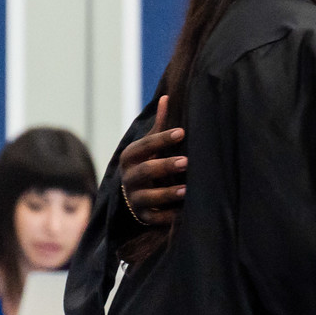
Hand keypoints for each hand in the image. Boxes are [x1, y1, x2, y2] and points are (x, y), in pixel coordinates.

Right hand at [121, 97, 186, 224]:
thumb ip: (159, 125)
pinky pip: (154, 218)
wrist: (131, 194)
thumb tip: (166, 96)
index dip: (162, 139)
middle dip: (165, 166)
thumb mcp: (149, 144)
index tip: (182, 132)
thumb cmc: (147, 161)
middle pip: (145, 171)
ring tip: (186, 189)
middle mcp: (129, 178)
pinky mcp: (143, 216)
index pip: (145, 145)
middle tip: (186, 161)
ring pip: (148, 197)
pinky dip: (168, 217)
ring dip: (167, 193)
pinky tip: (183, 214)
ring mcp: (134, 199)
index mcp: (130, 157)